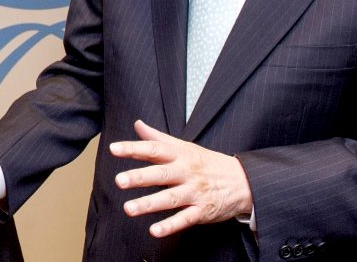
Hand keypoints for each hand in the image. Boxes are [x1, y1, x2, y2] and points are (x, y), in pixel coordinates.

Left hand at [110, 120, 252, 237]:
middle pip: (161, 174)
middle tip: (119, 181)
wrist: (243, 181)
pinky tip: (154, 231)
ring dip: (149, 204)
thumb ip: (158, 138)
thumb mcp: (184, 146)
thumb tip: (137, 124)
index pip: (154, 149)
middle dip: (139, 177)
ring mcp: (194, 192)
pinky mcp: (202, 211)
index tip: (114, 149)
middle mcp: (186, 172)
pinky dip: (170, 226)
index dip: (133, 149)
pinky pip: (185, 219)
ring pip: (170, 198)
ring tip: (128, 209)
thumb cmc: (206, 162)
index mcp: (180, 154)